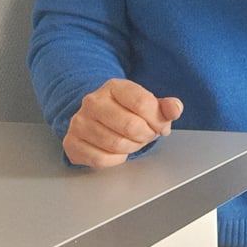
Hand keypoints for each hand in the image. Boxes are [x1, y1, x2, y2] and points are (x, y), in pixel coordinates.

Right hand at [62, 78, 183, 167]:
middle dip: (146, 135)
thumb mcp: (149, 104)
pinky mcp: (71, 143)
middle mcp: (93, 102)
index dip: (158, 120)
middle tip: (147, 135)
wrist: (97, 117)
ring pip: (116, 144)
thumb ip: (166, 106)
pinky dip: (116, 159)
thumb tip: (175, 108)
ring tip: (133, 141)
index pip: (144, 104)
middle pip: (131, 126)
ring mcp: (79, 122)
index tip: (160, 125)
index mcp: (114, 86)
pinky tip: (118, 151)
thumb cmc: (127, 111)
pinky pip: (100, 159)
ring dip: (132, 148)